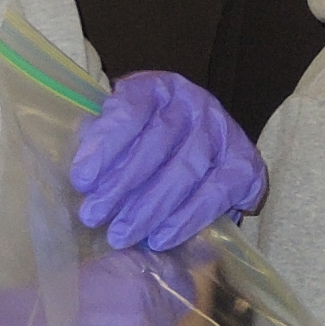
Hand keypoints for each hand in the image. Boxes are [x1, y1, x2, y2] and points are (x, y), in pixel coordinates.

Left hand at [69, 69, 264, 254]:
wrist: (211, 148)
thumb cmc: (153, 140)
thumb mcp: (126, 129)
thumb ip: (103, 139)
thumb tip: (83, 171)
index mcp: (159, 87)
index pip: (131, 109)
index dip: (106, 144)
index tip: (81, 180)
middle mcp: (195, 103)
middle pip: (157, 143)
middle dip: (121, 184)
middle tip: (93, 216)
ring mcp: (224, 132)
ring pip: (185, 171)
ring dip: (149, 207)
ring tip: (120, 235)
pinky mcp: (244, 164)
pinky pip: (214, 194)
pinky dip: (186, 218)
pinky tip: (161, 238)